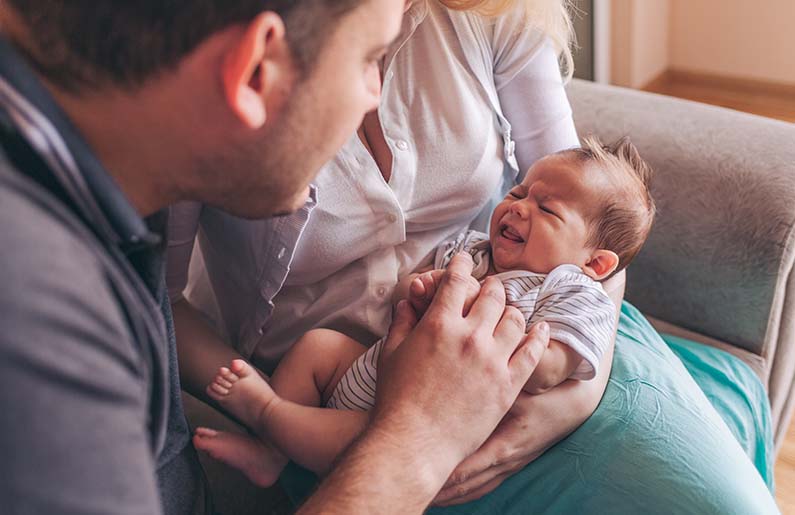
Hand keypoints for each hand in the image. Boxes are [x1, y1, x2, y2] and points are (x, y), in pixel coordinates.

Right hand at [373, 253, 550, 485]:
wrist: (414, 443)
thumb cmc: (396, 400)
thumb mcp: (390, 354)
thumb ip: (402, 322)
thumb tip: (408, 301)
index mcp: (439, 324)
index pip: (457, 281)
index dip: (461, 265)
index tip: (464, 260)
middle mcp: (470, 336)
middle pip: (492, 295)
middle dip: (490, 287)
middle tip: (489, 288)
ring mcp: (493, 360)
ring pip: (515, 319)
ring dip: (511, 310)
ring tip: (508, 311)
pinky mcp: (508, 385)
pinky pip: (532, 352)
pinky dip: (539, 336)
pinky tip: (541, 329)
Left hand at [432, 343, 613, 505]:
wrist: (577, 401)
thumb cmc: (548, 389)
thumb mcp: (526, 383)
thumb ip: (501, 378)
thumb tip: (473, 364)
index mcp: (507, 443)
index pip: (469, 466)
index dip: (443, 473)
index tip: (416, 470)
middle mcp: (507, 459)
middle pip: (467, 483)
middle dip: (439, 487)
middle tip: (409, 483)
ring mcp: (509, 464)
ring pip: (474, 487)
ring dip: (449, 492)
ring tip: (423, 492)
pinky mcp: (510, 463)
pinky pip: (482, 482)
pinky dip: (463, 488)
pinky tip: (445, 489)